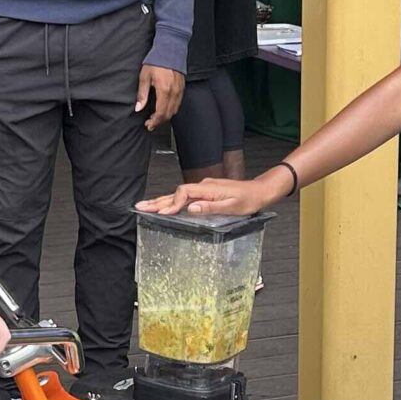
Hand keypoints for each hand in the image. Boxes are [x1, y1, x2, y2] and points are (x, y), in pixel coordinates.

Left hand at [136, 63, 186, 128]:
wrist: (170, 50)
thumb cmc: (157, 61)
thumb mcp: (145, 77)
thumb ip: (142, 94)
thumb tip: (138, 108)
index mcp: (164, 91)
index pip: (161, 113)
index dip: (154, 122)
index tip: (148, 125)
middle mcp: (174, 93)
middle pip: (168, 114)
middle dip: (159, 122)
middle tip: (150, 124)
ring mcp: (180, 91)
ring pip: (174, 110)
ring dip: (165, 117)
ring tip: (156, 118)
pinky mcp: (182, 88)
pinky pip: (178, 104)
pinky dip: (171, 110)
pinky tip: (164, 109)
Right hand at [141, 172, 286, 217]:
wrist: (259, 191)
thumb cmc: (249, 200)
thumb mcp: (232, 207)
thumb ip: (211, 207)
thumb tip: (192, 208)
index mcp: (209, 188)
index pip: (184, 193)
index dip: (173, 203)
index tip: (164, 213)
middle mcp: (204, 186)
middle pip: (176, 192)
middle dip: (158, 200)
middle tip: (140, 207)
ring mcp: (204, 188)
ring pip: (179, 194)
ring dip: (162, 201)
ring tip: (146, 206)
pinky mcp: (205, 192)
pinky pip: (185, 196)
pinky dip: (173, 201)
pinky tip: (165, 206)